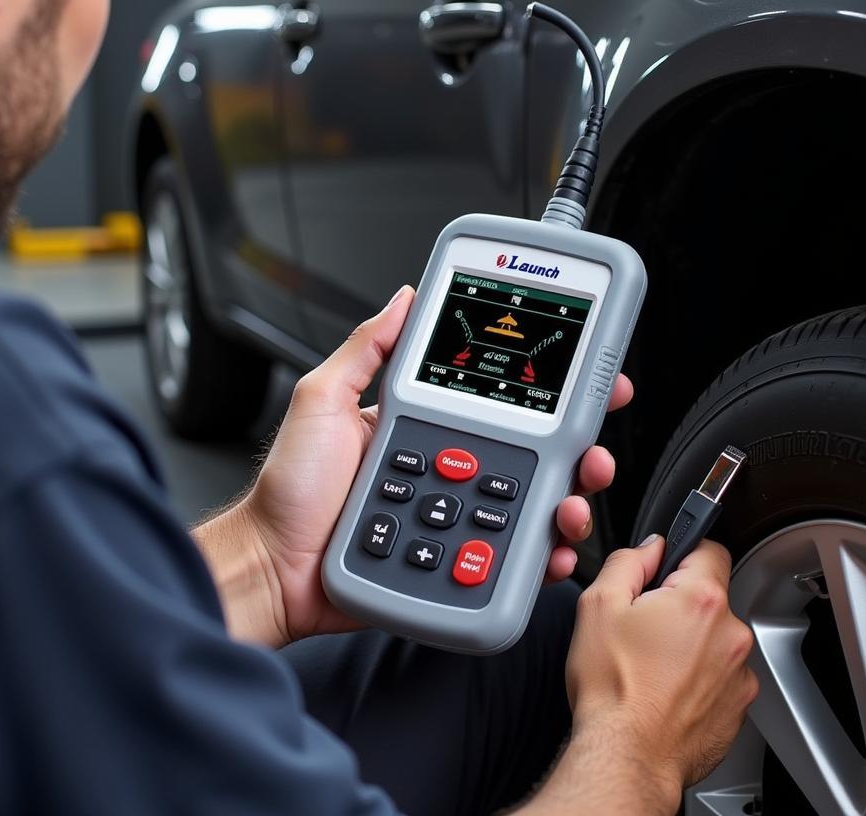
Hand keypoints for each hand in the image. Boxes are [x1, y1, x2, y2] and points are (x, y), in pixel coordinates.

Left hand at [204, 286, 631, 645]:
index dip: (545, 390)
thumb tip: (403, 299)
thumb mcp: (321, 400)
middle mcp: (447, 468)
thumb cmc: (290, 489)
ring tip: (572, 501)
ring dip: (569, 501)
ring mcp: (454, 516)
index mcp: (424, 426)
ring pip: (530, 507)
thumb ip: (365, 350)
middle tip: (593, 448)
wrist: (272, 566)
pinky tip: (551, 550)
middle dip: (577, 450)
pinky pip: (508, 559)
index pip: (497, 402)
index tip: (584, 379)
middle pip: (530, 456)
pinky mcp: (454, 563)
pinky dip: (540, 556)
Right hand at [562, 537, 757, 807]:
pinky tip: (664, 688)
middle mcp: (731, 635)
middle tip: (642, 624)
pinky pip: (720, 675)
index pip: (708, 548)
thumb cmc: (613, 689)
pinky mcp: (739, 708)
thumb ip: (628, 561)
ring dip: (691, 641)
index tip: (661, 569)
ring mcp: (740, 675)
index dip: (679, 553)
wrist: (627, 757)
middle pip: (710, 596)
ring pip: (715, 637)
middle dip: (679, 602)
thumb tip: (649, 549)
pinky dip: (698, 677)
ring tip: (651, 662)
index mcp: (701, 601)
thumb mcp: (599, 603)